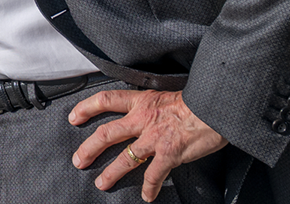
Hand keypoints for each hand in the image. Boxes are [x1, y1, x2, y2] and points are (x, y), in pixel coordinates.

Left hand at [69, 89, 226, 200]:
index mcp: (141, 102)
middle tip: (79, 160)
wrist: (214, 107)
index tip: (74, 117)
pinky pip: (154, 175)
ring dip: (111, 173)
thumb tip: (141, 114)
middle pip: (107, 133)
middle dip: (90, 148)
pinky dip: (149, 187)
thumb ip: (149, 106)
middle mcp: (143, 119)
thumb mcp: (164, 96)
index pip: (106, 100)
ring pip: (125, 158)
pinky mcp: (169, 154)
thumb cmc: (195, 101)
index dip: (86, 108)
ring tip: (101, 183)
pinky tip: (146, 196)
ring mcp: (154, 138)